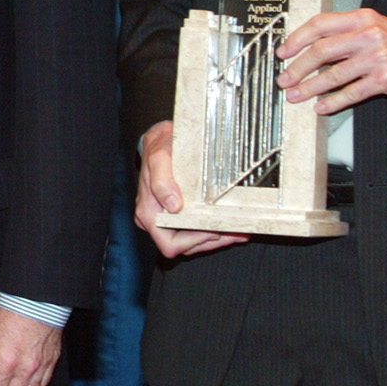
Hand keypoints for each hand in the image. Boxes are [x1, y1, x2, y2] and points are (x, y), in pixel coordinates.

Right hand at [134, 121, 247, 258]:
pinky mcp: (177, 215)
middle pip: (185, 246)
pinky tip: (230, 224)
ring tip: (238, 230)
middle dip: (211, 241)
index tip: (214, 230)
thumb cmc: (159, 148)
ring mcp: (166, 219)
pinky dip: (213, 230)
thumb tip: (173, 205)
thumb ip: (162, 181)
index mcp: (148, 212)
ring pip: (192, 242)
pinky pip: (195, 231)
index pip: (170, 243)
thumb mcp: (159, 158)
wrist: (162, 139)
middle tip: (235, 231)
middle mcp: (155, 220)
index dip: (194, 241)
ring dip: (216, 237)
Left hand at [277, 9, 386, 113]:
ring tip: (296, 96)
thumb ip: (348, 32)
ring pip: (333, 75)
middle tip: (284, 79)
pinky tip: (321, 107)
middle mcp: (368, 35)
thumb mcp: (377, 26)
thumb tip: (312, 47)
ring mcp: (377, 57)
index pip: (320, 24)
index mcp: (362, 18)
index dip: (296, 39)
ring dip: (310, 88)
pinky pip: (352, 93)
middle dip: (297, 67)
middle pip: (321, 50)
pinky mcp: (385, 80)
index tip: (283, 52)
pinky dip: (333, 102)